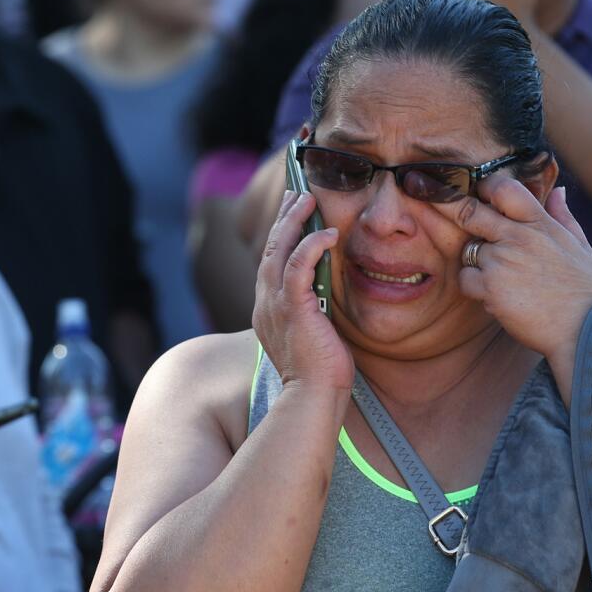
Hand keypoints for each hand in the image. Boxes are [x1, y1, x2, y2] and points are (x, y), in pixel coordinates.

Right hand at [252, 191, 353, 392]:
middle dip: (283, 218)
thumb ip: (312, 309)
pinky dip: (311, 246)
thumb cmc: (319, 373)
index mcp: (267, 310)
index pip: (270, 262)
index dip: (280, 234)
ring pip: (279, 251)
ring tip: (308, 199)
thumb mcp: (312, 333)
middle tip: (296, 193)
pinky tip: (327, 233)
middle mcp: (264, 304)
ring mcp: (275, 306)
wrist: (312, 399)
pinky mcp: (292, 309)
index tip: (292, 212)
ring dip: (293, 222)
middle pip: (270, 249)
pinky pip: (297, 267)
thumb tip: (326, 290)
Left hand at [431, 177, 591, 363]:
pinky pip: (466, 279)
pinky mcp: (490, 288)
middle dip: (451, 209)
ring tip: (499, 276)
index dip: (487, 188)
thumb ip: (564, 216)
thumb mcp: (581, 245)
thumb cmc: (583, 289)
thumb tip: (558, 191)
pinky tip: (496, 296)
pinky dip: (475, 287)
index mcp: (539, 223)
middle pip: (469, 211)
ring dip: (475, 261)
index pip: (504, 188)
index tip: (482, 196)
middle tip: (442, 211)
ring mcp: (501, 262)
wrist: (582, 329)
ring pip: (467, 251)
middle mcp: (517, 237)